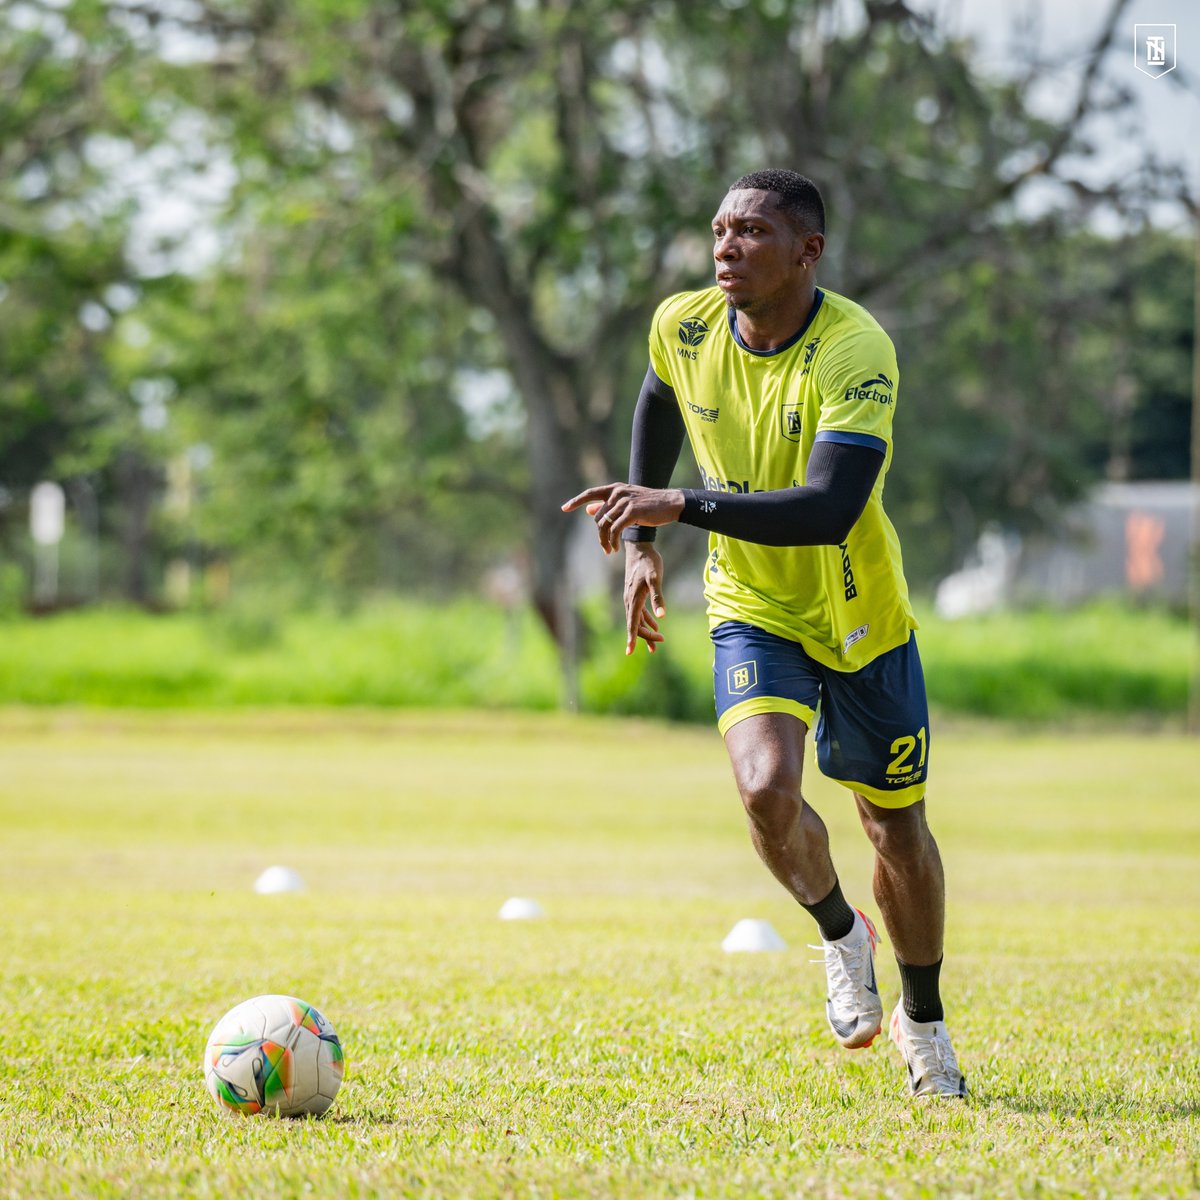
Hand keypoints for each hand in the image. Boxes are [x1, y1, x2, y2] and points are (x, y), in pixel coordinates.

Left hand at [560, 483, 684, 554]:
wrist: (671, 503)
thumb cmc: (650, 505)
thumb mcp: (627, 503)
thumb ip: (608, 506)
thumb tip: (588, 510)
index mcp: (615, 489)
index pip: (590, 493)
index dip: (576, 501)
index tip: (564, 508)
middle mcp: (617, 493)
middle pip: (598, 517)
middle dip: (599, 536)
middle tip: (605, 549)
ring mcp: (624, 501)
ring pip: (604, 525)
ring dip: (605, 541)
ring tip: (609, 551)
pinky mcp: (632, 512)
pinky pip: (615, 530)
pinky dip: (613, 541)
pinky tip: (615, 548)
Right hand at [622, 541, 666, 655]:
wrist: (639, 548)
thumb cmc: (648, 562)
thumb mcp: (655, 578)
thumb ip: (658, 597)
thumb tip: (662, 616)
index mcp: (633, 599)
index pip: (632, 623)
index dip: (632, 638)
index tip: (629, 652)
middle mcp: (629, 600)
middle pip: (636, 624)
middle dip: (646, 636)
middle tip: (660, 643)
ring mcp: (632, 597)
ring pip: (637, 620)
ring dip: (646, 632)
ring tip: (656, 644)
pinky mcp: (636, 593)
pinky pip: (640, 612)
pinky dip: (647, 620)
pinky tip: (655, 625)